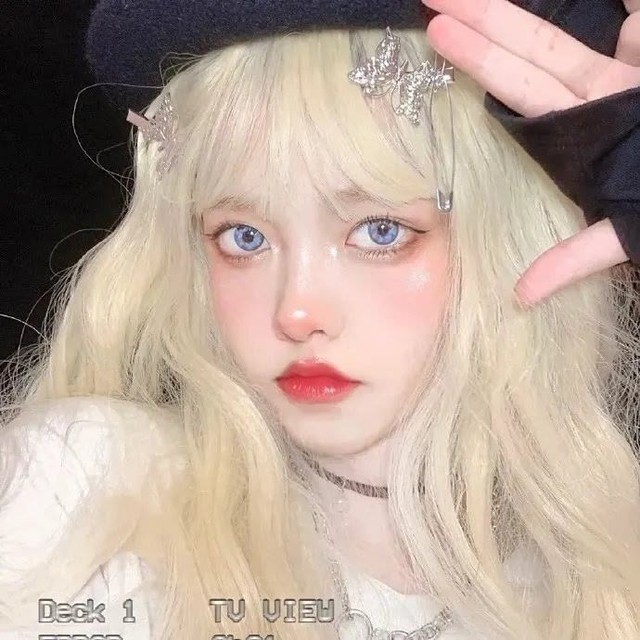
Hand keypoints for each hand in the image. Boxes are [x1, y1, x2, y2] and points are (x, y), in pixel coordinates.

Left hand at [421, 0, 639, 305]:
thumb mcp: (626, 230)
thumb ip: (575, 257)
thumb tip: (521, 297)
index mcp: (585, 127)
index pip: (521, 86)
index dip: (480, 60)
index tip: (437, 34)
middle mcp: (600, 88)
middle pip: (533, 46)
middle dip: (485, 18)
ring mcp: (629, 62)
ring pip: (565, 29)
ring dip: (517, 7)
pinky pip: (633, 7)